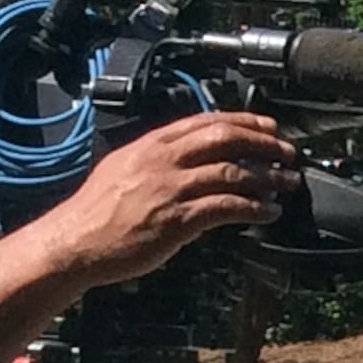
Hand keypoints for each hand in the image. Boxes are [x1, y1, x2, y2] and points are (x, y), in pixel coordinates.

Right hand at [46, 111, 296, 288]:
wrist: (73, 242)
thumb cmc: (98, 212)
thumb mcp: (126, 169)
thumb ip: (161, 160)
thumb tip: (197, 160)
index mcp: (151, 144)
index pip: (205, 121)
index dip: (245, 121)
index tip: (270, 125)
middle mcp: (161, 160)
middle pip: (225, 138)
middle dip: (265, 143)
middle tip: (289, 153)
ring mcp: (170, 188)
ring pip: (232, 172)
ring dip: (269, 177)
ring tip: (289, 183)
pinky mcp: (177, 218)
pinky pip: (227, 206)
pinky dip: (255, 208)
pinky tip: (270, 212)